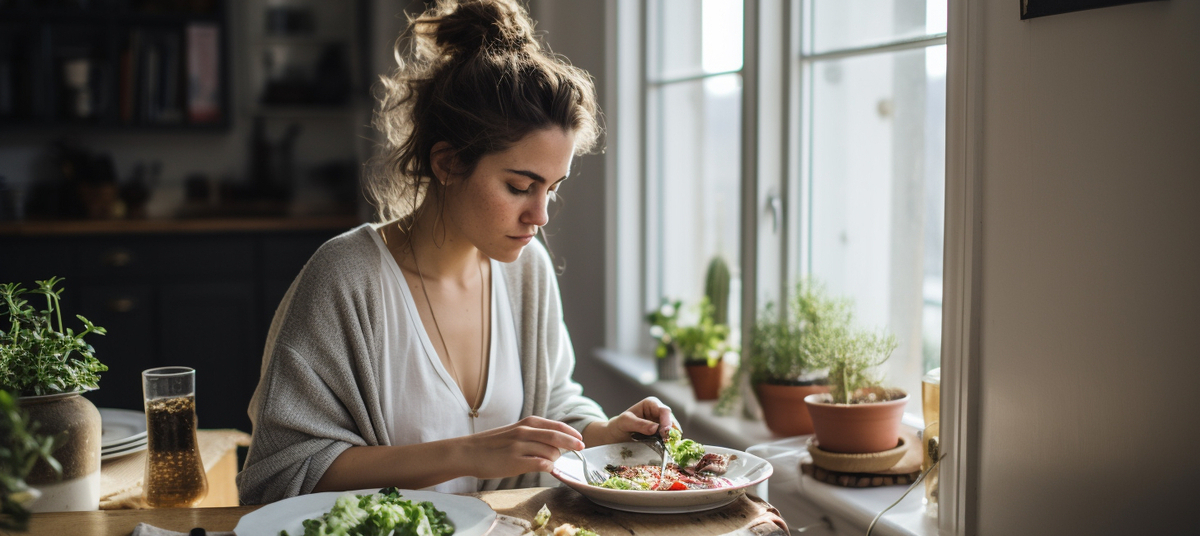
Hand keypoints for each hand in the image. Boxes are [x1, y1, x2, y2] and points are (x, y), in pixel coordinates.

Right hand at [460, 416, 585, 478]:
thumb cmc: (492, 444)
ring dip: (556, 458)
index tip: (580, 439)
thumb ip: (533, 434)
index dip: (571, 433)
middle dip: (572, 444)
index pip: (556, 426)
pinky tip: (547, 468)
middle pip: (557, 437)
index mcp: (526, 423)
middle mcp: (524, 432)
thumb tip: (555, 443)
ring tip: (551, 462)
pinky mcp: (514, 462)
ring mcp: (520, 447)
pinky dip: (548, 466)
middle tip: (580, 449)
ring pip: (550, 452)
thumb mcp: (514, 431)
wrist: (468, 452)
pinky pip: (540, 464)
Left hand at [584, 396, 676, 446]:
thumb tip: (655, 428)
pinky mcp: (662, 436)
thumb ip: (639, 424)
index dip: (667, 421)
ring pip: (673, 430)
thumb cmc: (619, 425)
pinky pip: (669, 438)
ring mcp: (661, 425)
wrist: (615, 437)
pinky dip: (669, 443)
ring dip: (671, 438)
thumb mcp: (625, 422)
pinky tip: (666, 448)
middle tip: (668, 442)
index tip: (665, 432)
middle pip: (671, 420)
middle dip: (671, 431)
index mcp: (651, 404)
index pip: (664, 410)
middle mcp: (658, 413)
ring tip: (667, 446)